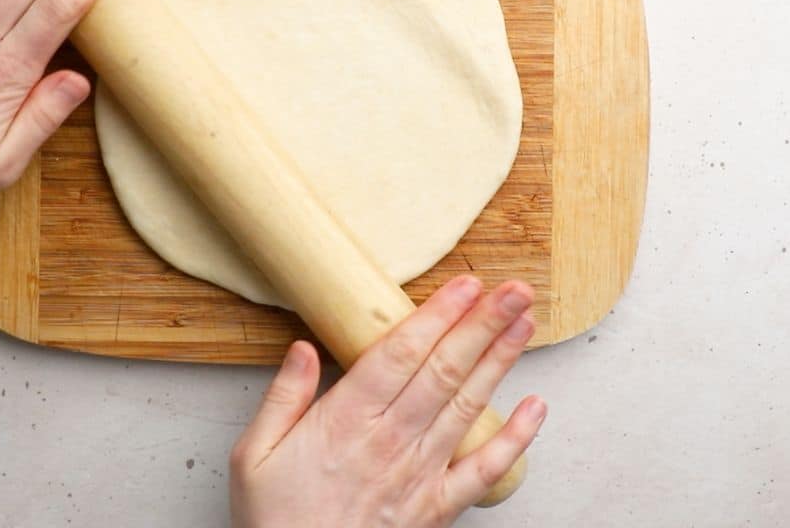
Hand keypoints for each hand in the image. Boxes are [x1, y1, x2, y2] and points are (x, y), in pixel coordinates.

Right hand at [230, 276, 545, 527]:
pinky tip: (537, 407)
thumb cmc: (275, 520)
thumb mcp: (253, 455)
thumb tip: (303, 347)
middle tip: (514, 290)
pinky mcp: (437, 508)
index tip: (465, 285)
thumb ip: (283, 397)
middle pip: (444, 371)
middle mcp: (390, 442)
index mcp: (345, 421)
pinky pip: (484, 470)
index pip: (401, 354)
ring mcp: (419, 475)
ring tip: (524, 323)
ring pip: (467, 406)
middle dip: (483, 325)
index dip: (437, 316)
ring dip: (499, 361)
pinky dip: (515, 439)